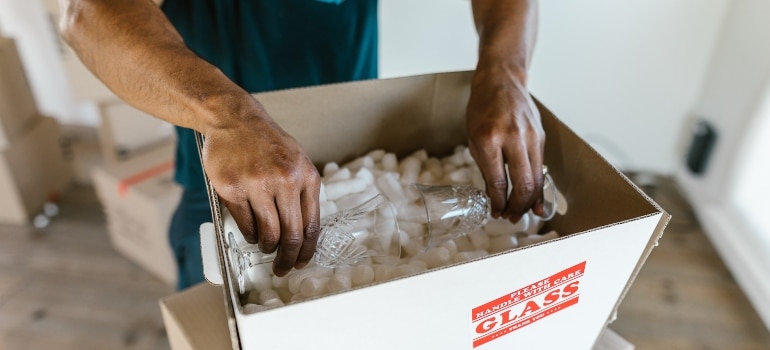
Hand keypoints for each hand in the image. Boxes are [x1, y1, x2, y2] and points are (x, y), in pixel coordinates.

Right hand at [201, 101, 320, 276]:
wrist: (235, 120)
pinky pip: (245, 224)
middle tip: (281, 268)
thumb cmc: (267, 144)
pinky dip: (249, 234)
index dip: (307, 251)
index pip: (311, 225)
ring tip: (265, 246)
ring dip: (266, 246)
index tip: (302, 263)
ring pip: (267, 233)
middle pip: (291, 235)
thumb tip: (304, 234)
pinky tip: (251, 232)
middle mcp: (285, 180)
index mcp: (306, 176)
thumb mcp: (297, 161)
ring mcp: (257, 184)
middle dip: (287, 258)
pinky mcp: (232, 188)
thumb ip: (303, 192)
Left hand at [466, 65, 545, 222]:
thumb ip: (485, 168)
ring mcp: (530, 137)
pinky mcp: (540, 136)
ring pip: (537, 178)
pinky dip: (538, 186)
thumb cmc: (482, 109)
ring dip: (530, 200)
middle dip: (517, 206)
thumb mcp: (473, 138)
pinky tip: (535, 199)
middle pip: (523, 183)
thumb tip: (494, 197)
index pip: (498, 181)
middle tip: (511, 218)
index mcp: (489, 139)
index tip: (496, 213)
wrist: (501, 81)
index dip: (498, 202)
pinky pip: (541, 167)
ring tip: (522, 213)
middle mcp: (513, 138)